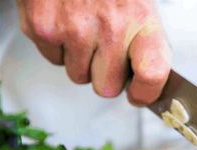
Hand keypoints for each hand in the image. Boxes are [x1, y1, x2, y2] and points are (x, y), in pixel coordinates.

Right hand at [16, 0, 171, 105]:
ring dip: (80, 59)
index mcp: (141, 19)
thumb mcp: (138, 2)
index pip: (153, 74)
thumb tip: (146, 79)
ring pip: (77, 75)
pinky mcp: (43, 28)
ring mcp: (73, 30)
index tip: (140, 94)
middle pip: (107, 87)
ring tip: (83, 27)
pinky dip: (57, 45)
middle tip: (103, 50)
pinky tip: (64, 20)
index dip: (146, 92)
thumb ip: (144, 41)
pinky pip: (53, 58)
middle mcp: (109, 27)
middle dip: (104, 75)